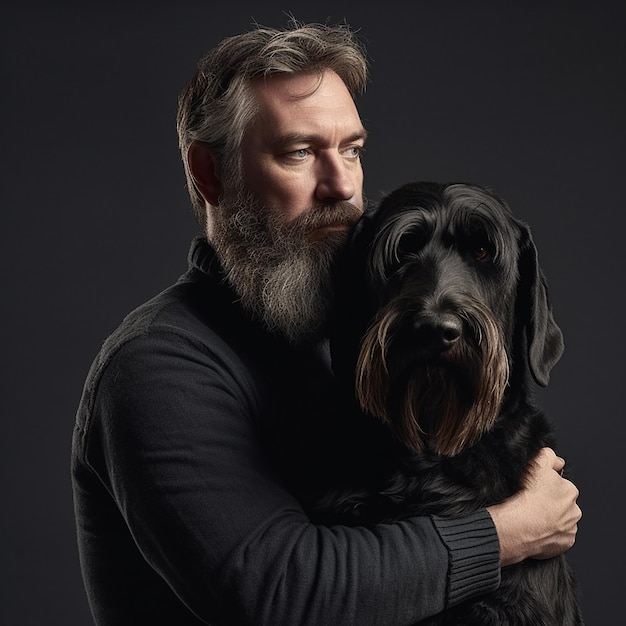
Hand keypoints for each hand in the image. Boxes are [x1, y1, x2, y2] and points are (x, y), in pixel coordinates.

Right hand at [487, 447, 580, 566]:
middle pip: (561, 503)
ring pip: (561, 520)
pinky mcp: (564, 544)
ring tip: (532, 517)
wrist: (516, 526)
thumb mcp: (535, 464)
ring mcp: (569, 528)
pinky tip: (536, 529)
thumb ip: (549, 456)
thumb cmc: (525, 497)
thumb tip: (557, 460)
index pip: (560, 484)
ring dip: (550, 519)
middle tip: (532, 503)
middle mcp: (574, 510)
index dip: (546, 485)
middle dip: (550, 503)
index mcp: (570, 490)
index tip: (535, 489)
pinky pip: (558, 537)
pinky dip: (549, 534)